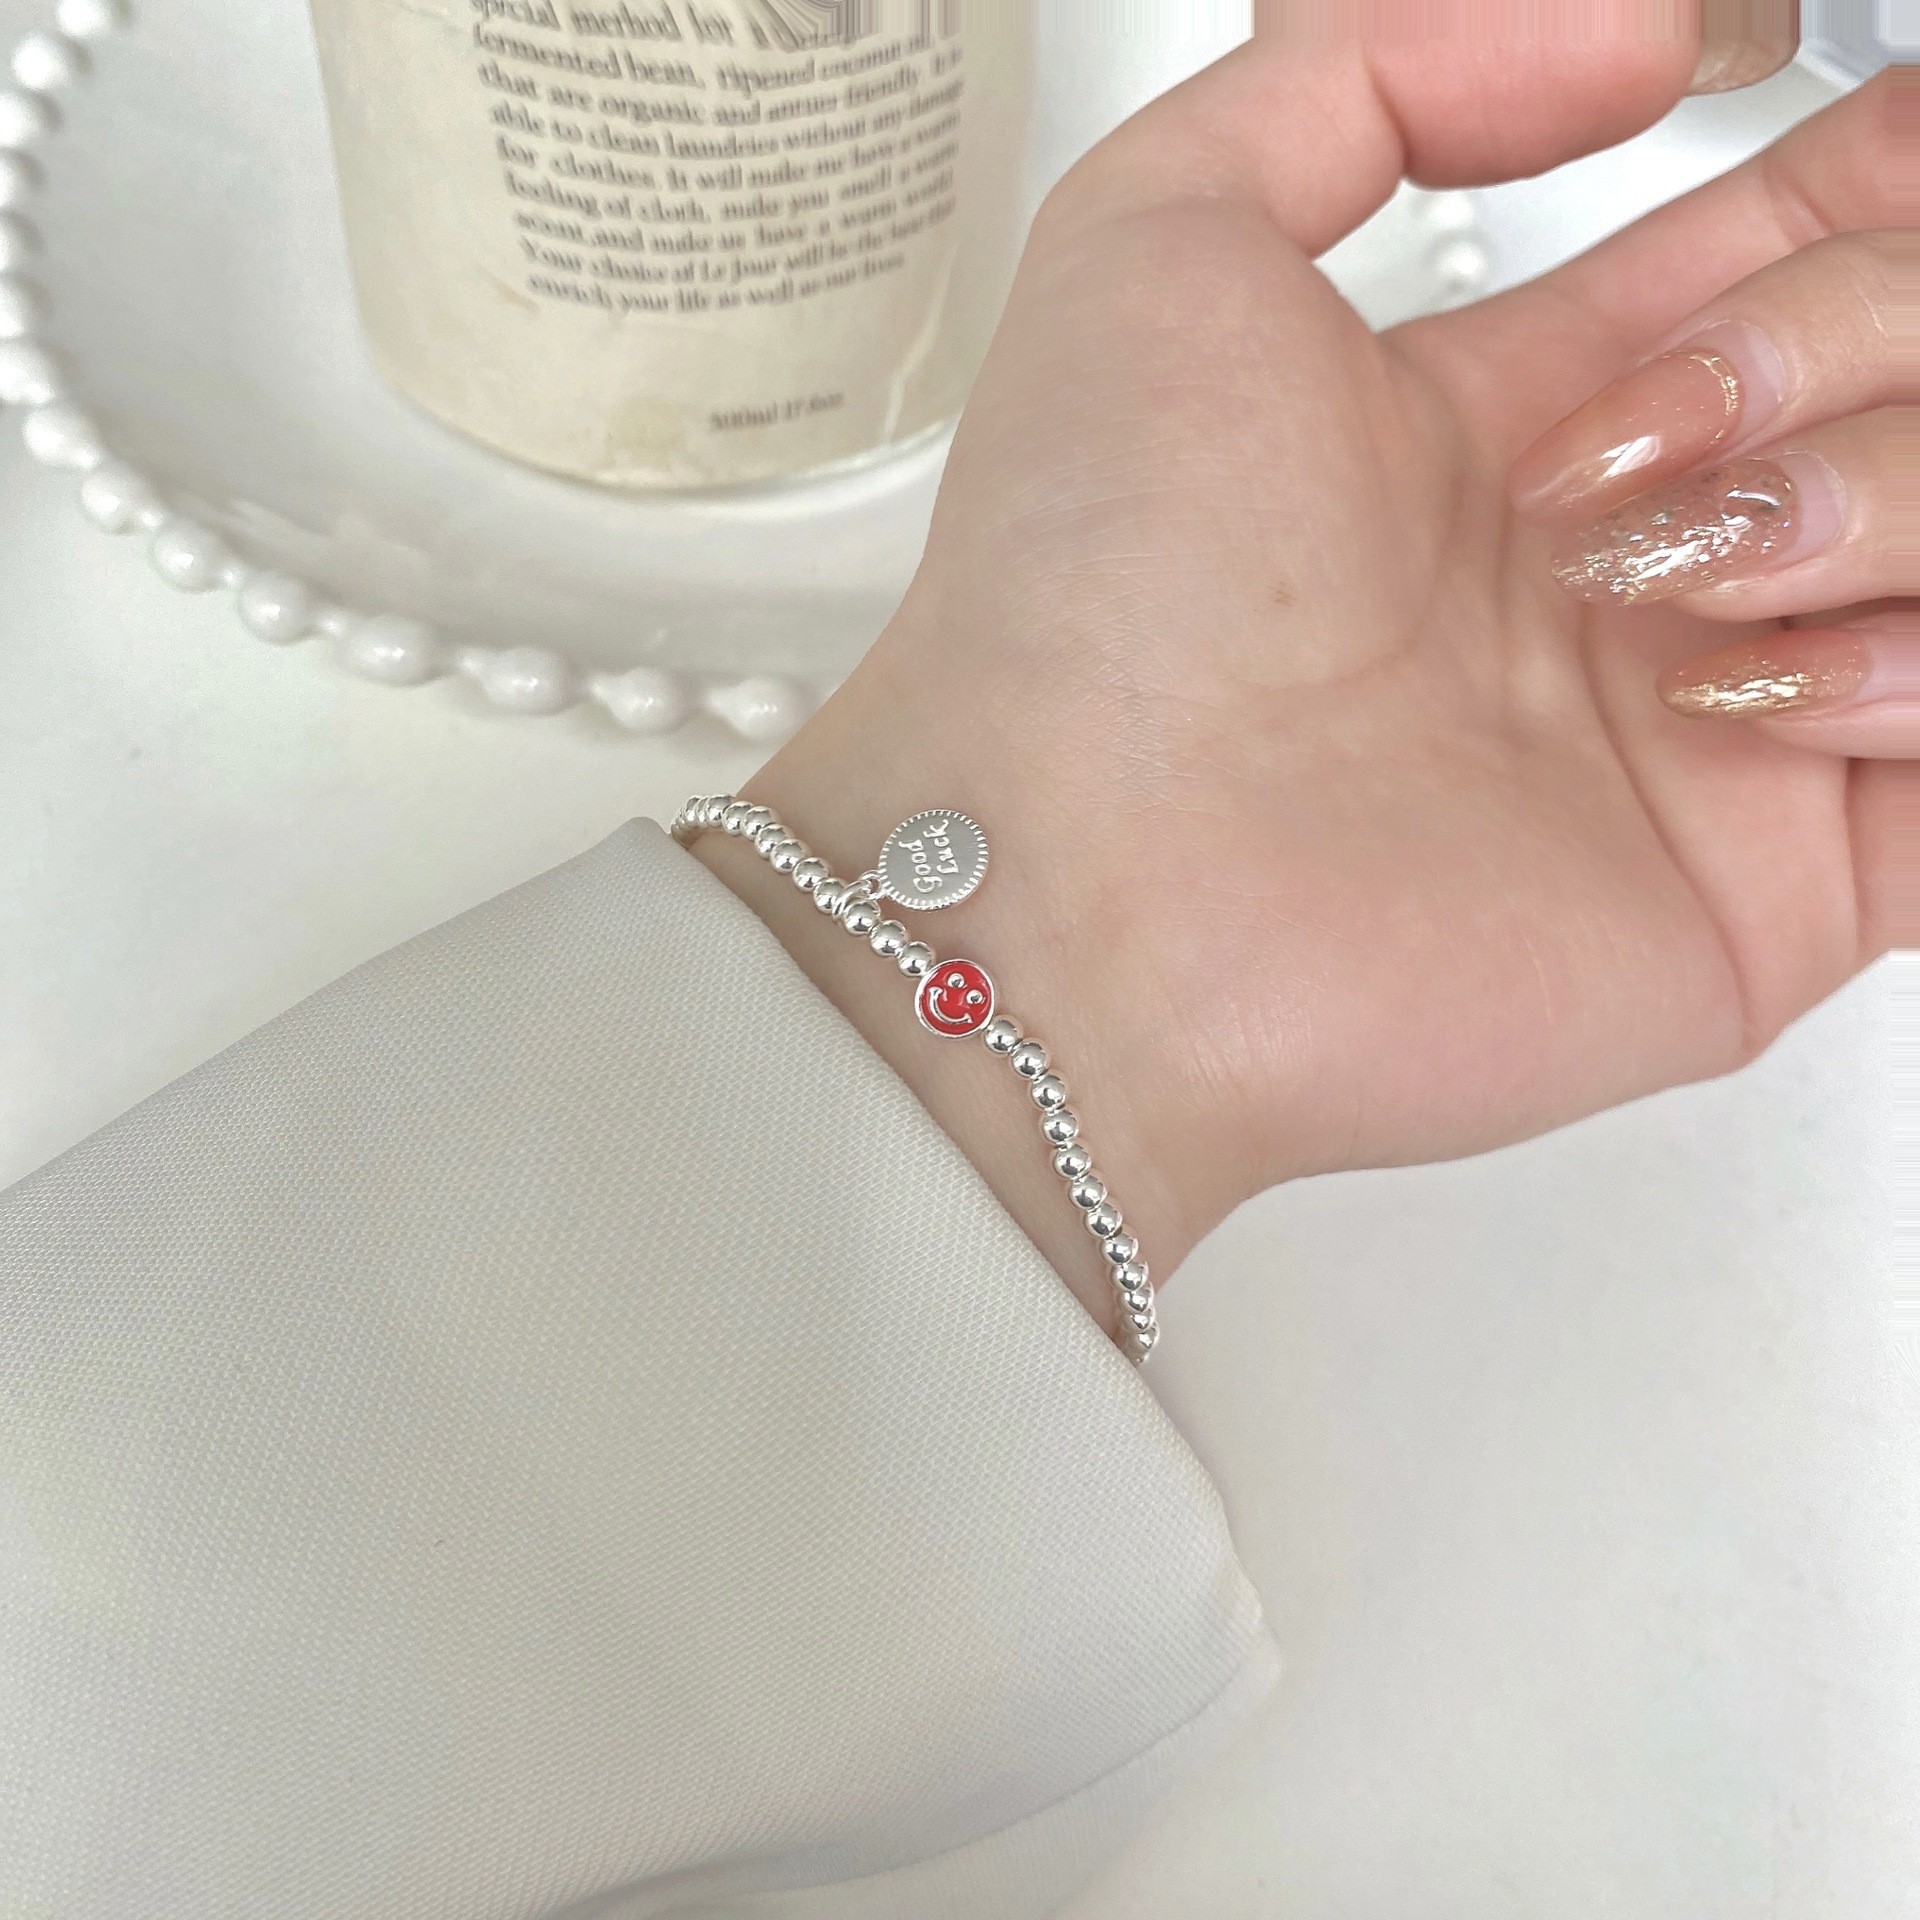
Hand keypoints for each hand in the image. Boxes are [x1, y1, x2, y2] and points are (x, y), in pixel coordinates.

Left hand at [699, 45, 1909, 1336]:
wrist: (1097, 898)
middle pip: (1905, 355)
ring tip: (1691, 569)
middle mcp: (1629, 569)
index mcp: (1515, 427)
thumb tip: (1642, 37)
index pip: (1780, 263)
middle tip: (1653, 431)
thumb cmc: (1095, 607)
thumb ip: (1369, 72)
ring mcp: (1714, 726)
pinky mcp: (1779, 884)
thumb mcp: (1160, 246)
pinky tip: (1763, 687)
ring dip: (1882, 487)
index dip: (1857, 187)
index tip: (1878, 134)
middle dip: (1828, 330)